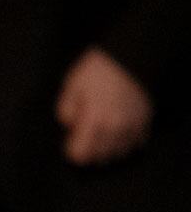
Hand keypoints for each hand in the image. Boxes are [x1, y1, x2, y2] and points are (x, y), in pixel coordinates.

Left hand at [57, 48, 151, 165]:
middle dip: (90, 151)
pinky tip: (120, 132)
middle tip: (86, 137)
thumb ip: (66, 110)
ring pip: (120, 152)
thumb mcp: (72, 85)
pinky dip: (128, 141)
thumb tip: (71, 125)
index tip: (71, 140)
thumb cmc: (99, 68)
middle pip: (100, 158)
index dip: (73, 150)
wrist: (133, 53)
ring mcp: (133, 124)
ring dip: (109, 149)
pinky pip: (137, 142)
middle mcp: (115, 127)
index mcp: (94, 120)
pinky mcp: (146, 118)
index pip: (81, 155)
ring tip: (103, 135)